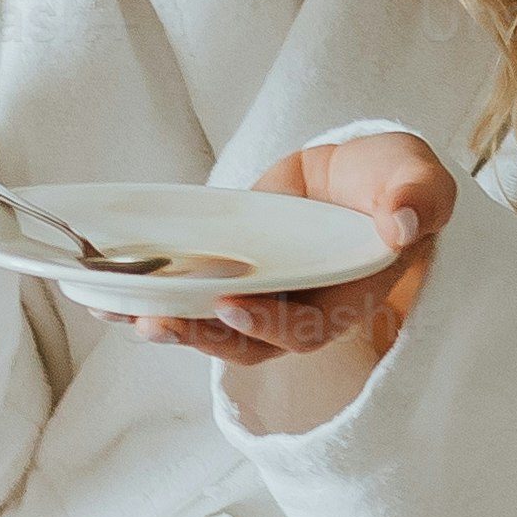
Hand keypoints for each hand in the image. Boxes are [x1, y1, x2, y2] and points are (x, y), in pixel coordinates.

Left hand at [124, 129, 455, 433]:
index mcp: (345, 298)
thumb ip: (415, 199)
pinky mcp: (228, 272)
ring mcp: (260, 294)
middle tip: (154, 322)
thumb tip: (403, 223)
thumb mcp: (416, 181)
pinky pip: (187, 293)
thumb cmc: (396, 184)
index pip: (306, 328)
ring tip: (119, 313)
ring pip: (210, 326)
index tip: (232, 307)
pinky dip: (147, 297)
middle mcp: (298, 309)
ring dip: (166, 324)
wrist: (363, 175)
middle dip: (199, 335)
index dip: (269, 325)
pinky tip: (101, 295)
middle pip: (245, 342)